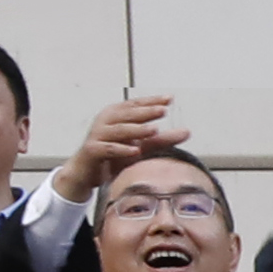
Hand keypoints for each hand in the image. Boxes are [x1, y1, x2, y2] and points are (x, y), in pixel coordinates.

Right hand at [55, 93, 174, 203]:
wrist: (85, 172)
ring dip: (137, 129)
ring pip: (119, 130)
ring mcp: (97, 135)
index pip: (136, 104)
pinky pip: (108, 148)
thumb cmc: (111, 155)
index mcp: (116, 114)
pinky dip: (121, 149)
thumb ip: (162, 139)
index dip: (152, 101)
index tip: (169, 99)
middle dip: (146, 112)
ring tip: (153, 130)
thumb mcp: (140, 145)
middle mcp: (105, 121)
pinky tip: (135, 151)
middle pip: (128, 114)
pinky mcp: (92, 150)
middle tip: (163, 110)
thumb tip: (187, 132)